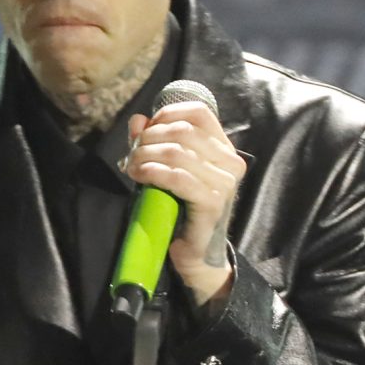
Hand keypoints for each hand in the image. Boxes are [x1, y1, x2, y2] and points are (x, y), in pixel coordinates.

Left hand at [123, 103, 243, 308]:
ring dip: (145, 156)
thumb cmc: (181, 207)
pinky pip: (177, 177)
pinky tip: (139, 176)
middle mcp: (232, 163)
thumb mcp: (166, 167)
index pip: (199, 113)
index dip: (167, 114)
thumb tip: (137, 120)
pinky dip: (152, 172)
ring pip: (177, 152)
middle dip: (150, 138)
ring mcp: (226, 184)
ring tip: (132, 167)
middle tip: (132, 154)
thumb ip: (153, 141)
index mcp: (225, 149)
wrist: (195, 251)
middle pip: (183, 130)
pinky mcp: (213, 203)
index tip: (147, 130)